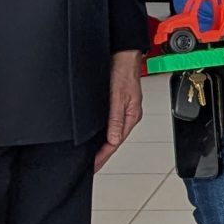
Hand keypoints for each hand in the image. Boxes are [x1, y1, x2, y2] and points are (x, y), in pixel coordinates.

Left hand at [94, 50, 144, 172]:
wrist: (124, 56)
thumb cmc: (124, 72)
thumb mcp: (118, 97)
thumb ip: (116, 119)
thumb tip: (113, 140)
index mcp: (131, 117)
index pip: (115, 143)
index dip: (103, 156)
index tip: (93, 166)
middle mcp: (128, 116)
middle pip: (114, 141)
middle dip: (103, 155)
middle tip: (91, 167)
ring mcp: (122, 111)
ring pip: (112, 134)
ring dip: (103, 146)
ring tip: (93, 157)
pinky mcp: (116, 105)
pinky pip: (109, 125)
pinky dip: (103, 134)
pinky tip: (96, 137)